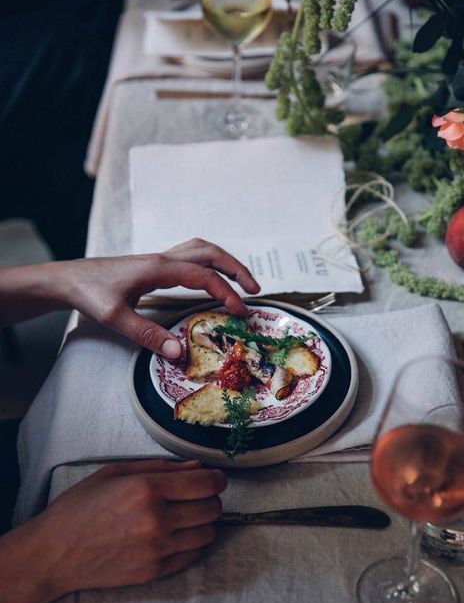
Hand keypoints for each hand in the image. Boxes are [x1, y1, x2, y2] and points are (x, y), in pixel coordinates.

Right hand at [39, 460, 226, 593]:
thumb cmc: (80, 507)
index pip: (206, 483)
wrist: (54, 553)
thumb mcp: (115, 472)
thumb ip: (160, 467)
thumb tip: (197, 466)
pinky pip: (193, 555)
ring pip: (207, 533)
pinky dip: (191, 543)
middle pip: (212, 509)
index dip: (217, 478)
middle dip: (210, 498)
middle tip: (197, 496)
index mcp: (147, 489)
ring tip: (184, 516)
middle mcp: (157, 520)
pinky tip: (174, 535)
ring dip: (203, 522)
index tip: (214, 478)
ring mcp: (158, 549)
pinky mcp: (155, 572)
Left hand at [61, 238, 259, 356]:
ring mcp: (160, 260)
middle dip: (236, 268)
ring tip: (243, 282)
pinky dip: (210, 264)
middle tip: (255, 290)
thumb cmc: (90, 294)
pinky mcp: (156, 265)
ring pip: (202, 250)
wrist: (69, 279)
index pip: (204, 276)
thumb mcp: (115, 318)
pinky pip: (191, 257)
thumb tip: (180, 352)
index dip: (226, 293)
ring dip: (225, 262)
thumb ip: (148, 335)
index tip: (240, 313)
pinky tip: (212, 280)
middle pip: (210, 253)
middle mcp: (163, 259)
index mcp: (159, 268)